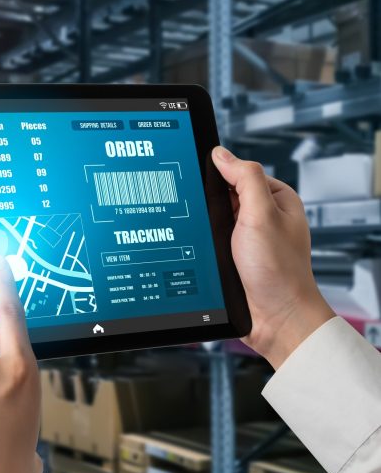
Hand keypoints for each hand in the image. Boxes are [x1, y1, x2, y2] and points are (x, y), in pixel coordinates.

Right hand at [212, 146, 333, 367]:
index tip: (200, 180)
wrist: (274, 319)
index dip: (218, 175)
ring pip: (212, 219)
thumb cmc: (279, 272)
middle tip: (199, 212)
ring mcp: (245, 238)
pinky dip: (200, 243)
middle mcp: (262, 217)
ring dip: (202, 226)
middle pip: (222, 195)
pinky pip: (208, 241)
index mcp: (277, 200)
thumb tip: (221, 154)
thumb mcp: (262, 215)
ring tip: (197, 233)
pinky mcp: (231, 258)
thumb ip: (245, 179)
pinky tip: (194, 247)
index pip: (239, 172)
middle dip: (207, 203)